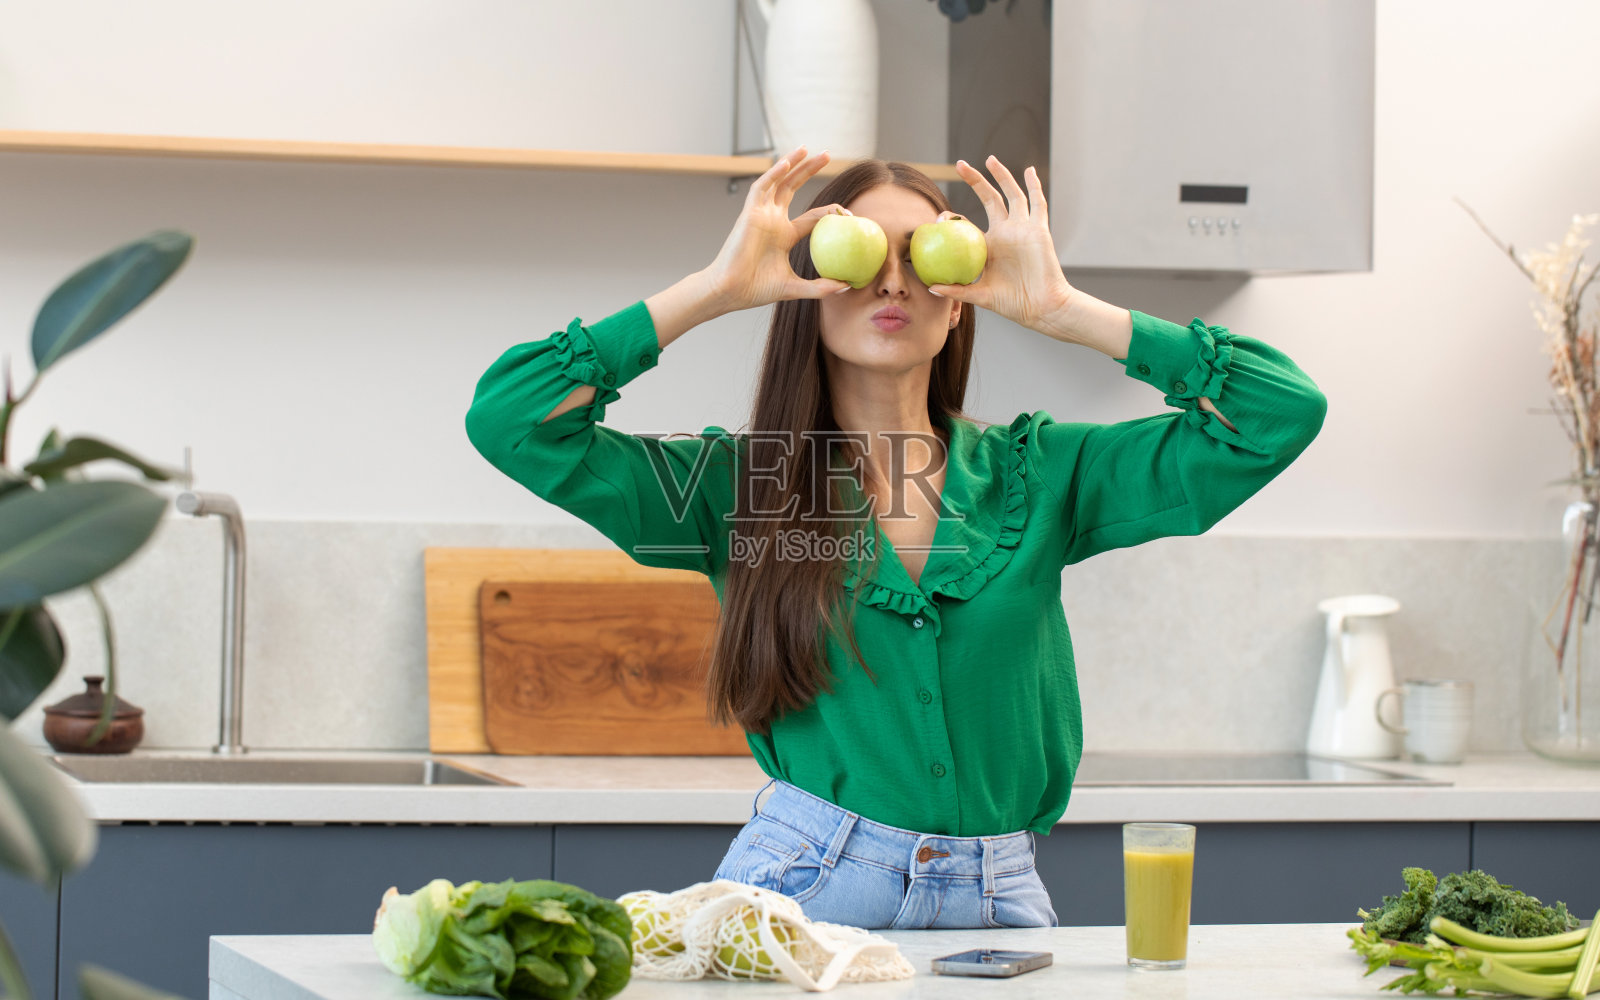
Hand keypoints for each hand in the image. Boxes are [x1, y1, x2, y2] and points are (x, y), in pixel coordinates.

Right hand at [703, 146, 853, 311]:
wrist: (730, 291)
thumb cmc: (756, 290)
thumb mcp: (795, 288)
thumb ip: (820, 287)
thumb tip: (848, 287)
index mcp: (784, 235)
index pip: (811, 217)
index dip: (830, 212)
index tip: (849, 212)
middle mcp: (773, 220)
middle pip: (793, 188)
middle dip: (809, 170)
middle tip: (828, 154)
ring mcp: (760, 214)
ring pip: (778, 181)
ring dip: (792, 163)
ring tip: (807, 148)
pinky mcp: (748, 214)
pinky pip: (761, 188)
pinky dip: (773, 174)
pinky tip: (787, 163)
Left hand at [928, 155, 1077, 334]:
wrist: (1042, 307)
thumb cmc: (1013, 303)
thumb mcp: (980, 296)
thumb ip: (958, 290)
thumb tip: (930, 289)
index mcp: (989, 246)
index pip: (969, 224)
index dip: (954, 217)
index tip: (939, 216)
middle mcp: (1006, 233)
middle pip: (990, 198)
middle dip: (976, 180)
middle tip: (959, 164)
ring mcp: (1023, 229)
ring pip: (1012, 195)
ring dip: (1002, 176)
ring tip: (990, 159)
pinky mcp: (1038, 230)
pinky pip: (1038, 203)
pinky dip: (1035, 186)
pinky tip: (1029, 171)